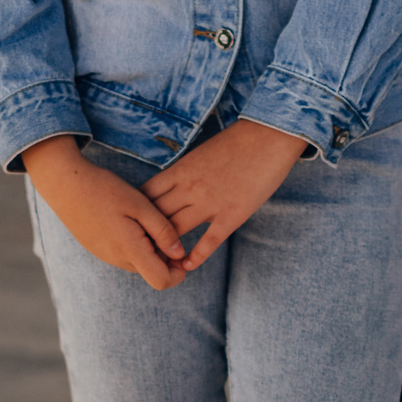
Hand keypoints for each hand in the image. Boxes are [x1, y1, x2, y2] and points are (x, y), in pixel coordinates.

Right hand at [25, 134, 187, 289]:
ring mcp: (106, 256)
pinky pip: (123, 253)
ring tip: (143, 218)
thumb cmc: (104, 190)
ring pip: (138, 262)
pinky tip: (127, 218)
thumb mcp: (141, 205)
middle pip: (151, 271)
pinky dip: (133, 243)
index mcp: (130, 250)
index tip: (182, 253)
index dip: (178, 273)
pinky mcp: (98, 249)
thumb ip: (163, 230)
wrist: (65, 184)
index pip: (162, 280)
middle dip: (164, 256)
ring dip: (148, 248)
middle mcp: (118, 259)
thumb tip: (179, 253)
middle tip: (163, 226)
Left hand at [144, 120, 305, 271]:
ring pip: (175, 230)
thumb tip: (172, 187)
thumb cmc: (236, 142)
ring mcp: (209, 202)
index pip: (146, 195)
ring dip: (165, 248)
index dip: (136, 212)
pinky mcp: (231, 214)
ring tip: (159, 262)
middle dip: (144, 234)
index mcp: (180, 170)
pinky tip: (187, 266)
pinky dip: (196, 256)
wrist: (268, 136)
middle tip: (138, 250)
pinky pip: (208, 241)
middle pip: (155, 216)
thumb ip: (185, 173)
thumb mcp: (200, 154)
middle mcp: (189, 187)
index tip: (133, 225)